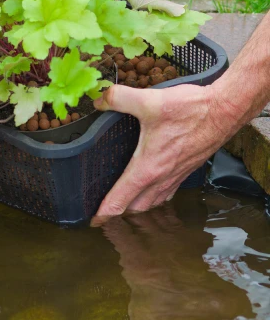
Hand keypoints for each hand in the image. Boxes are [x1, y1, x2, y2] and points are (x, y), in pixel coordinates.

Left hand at [91, 82, 235, 220]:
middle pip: (136, 207)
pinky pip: (166, 192)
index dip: (104, 212)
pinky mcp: (186, 169)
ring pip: (153, 202)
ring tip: (122, 205)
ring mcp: (176, 175)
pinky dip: (154, 197)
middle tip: (101, 211)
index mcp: (149, 167)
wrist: (226, 110)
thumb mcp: (149, 100)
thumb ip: (119, 99)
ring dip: (137, 207)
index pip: (121, 199)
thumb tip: (99, 101)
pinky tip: (149, 189)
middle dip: (118, 213)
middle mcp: (162, 177)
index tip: (92, 221)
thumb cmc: (192, 110)